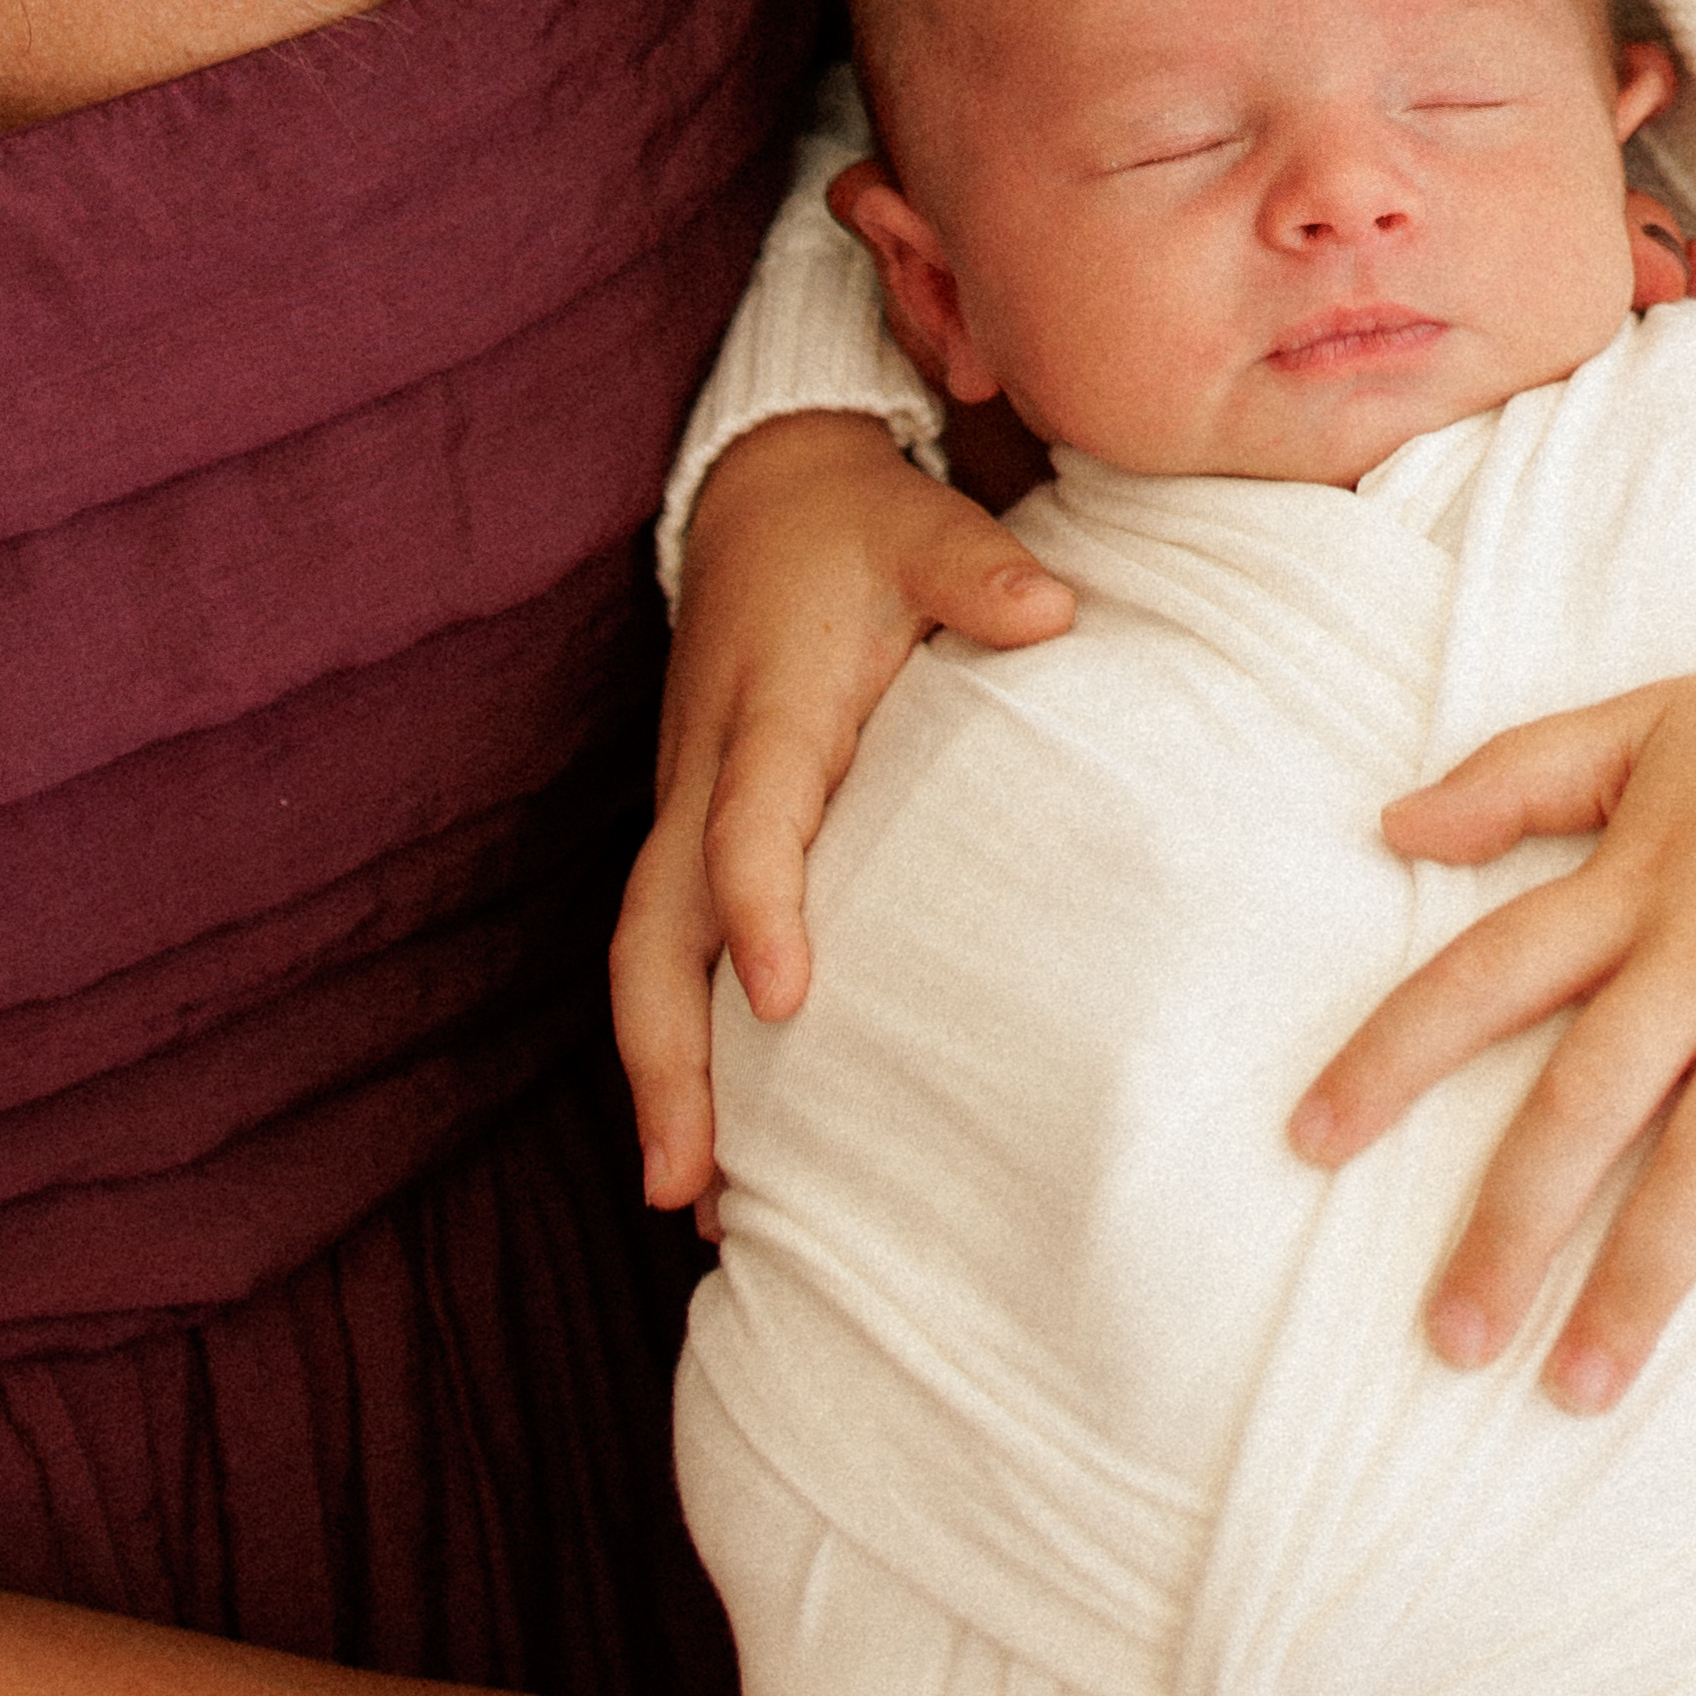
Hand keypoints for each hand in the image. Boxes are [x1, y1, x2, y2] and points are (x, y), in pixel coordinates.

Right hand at [614, 409, 1072, 1215]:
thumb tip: (1049, 611)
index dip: (757, 909)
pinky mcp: (694, 831)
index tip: (781, 999)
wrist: (763, 495)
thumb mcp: (924, 524)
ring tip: (689, 1200)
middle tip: (683, 1179)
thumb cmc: (857, 527)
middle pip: (651, 933)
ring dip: (659, 1075)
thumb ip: (980, 572)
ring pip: (646, 958)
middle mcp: (705, 778)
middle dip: (660, 1056)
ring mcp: (687, 811)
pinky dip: (676, 1042)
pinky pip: (668, 950)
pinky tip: (718, 1141)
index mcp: (766, 717)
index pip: (746, 827)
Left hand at [1294, 591, 1695, 1410]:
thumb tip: (1389, 823)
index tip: (1305, 1145)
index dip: (1389, 1059)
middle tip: (1450, 1341)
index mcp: (1633, 883)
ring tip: (1581, 1390)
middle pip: (1583, 1105)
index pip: (1481, 978)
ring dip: (1644, 1284)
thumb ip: (1519, 774)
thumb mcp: (1650, 723)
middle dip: (1510, 1228)